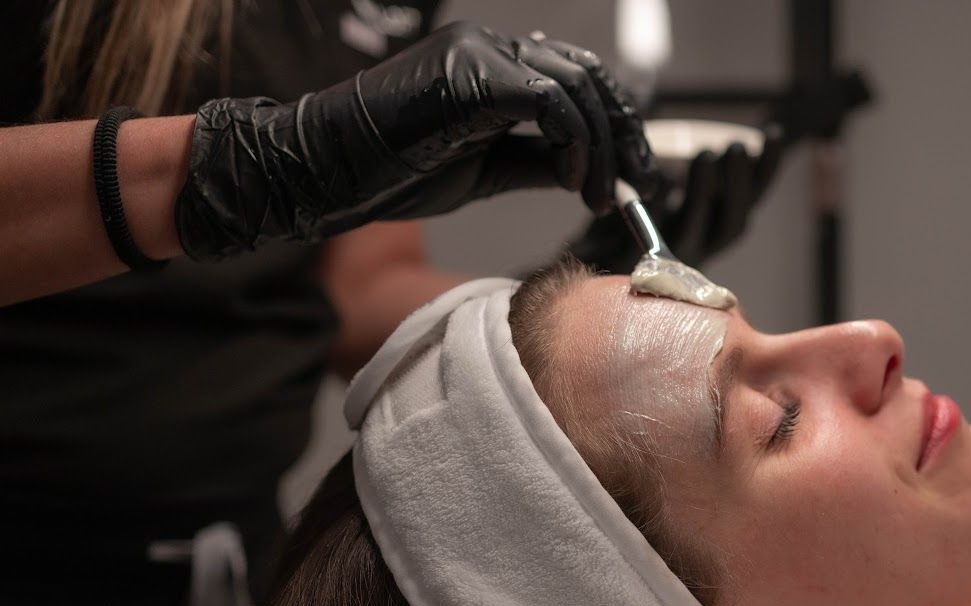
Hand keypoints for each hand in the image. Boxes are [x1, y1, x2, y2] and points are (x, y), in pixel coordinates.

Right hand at [175, 22, 656, 260]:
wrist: (330, 171)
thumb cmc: (395, 172)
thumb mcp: (489, 172)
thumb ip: (539, 162)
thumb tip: (592, 173)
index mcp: (492, 64)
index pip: (575, 77)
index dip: (615, 122)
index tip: (635, 171)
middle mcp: (490, 46)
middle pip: (586, 77)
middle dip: (623, 134)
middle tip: (640, 183)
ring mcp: (481, 53)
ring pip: (575, 86)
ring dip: (602, 147)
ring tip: (602, 194)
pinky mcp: (473, 75)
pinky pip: (549, 102)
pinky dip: (574, 143)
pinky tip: (575, 180)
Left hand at [567, 131, 783, 273]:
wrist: (577, 251)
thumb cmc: (612, 205)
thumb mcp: (635, 163)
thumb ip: (647, 130)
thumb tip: (646, 78)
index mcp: (712, 218)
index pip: (750, 193)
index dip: (766, 165)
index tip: (772, 131)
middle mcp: (703, 241)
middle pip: (737, 216)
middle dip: (744, 180)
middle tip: (739, 145)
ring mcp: (679, 258)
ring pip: (710, 230)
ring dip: (713, 191)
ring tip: (710, 154)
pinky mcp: (649, 267)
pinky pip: (667, 241)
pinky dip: (671, 212)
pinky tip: (670, 185)